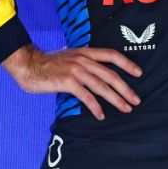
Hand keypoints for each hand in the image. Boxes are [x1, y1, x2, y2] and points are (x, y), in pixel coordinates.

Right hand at [1, 44, 142, 120]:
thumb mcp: (70, 57)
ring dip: (116, 99)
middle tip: (136, 100)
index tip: (139, 73)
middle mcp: (84, 60)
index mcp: (86, 52)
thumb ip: (85, 63)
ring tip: (125, 108)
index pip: (112, 55)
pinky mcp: (67, 82)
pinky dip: (95, 107)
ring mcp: (76, 70)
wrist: (28, 65)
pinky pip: (86, 97)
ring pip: (102, 87)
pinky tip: (101, 115)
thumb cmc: (49, 64)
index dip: (127, 63)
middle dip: (126, 89)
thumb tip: (98, 75)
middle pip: (111, 75)